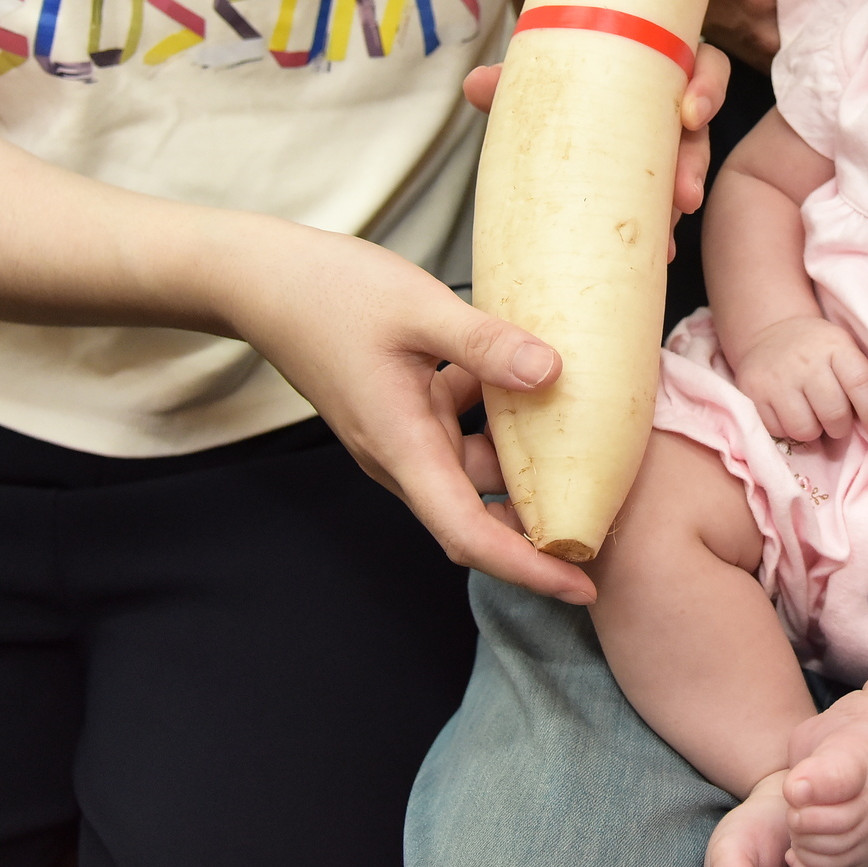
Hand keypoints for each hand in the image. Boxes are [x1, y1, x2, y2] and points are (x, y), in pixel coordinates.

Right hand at [220, 224, 594, 604]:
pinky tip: (532, 374)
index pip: (468, 535)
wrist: (259, 281)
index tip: (581, 585)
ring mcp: (399, 434)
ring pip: (473, 466)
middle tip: (608, 517)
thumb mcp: (418, 309)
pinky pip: (459, 428)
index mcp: (402, 447)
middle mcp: (400, 455)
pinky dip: (498, 416)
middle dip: (540, 524)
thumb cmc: (330, 293)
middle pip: (478, 513)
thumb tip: (553, 372)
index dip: (527, 568)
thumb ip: (485, 343)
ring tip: (588, 443)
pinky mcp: (400, 408)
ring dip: (524, 462)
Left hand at [464, 41, 731, 257]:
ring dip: (678, 202)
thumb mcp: (546, 77)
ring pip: (688, 172)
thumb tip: (476, 84)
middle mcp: (672, 104)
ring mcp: (669, 145)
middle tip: (685, 196)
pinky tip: (658, 254)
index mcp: (660, 66)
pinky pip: (669, 204)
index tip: (691, 114)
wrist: (558, 106)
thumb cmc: (567, 79)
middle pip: (700, 130)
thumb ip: (514, 78)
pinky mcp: (660, 179)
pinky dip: (662, 229)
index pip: (705, 66)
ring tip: (668, 240)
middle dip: (694, 163)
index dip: (707, 87)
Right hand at [729, 314, 867, 442]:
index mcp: (836, 346)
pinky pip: (778, 431)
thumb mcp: (844, 349)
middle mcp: (806, 361)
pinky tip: (790, 413)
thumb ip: (860, 381)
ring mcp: (778, 377)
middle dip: (840, 428)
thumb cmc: (817, 349)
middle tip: (837, 423)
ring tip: (812, 418)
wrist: (770, 331)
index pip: (861, 385)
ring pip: (805, 429)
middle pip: (834, 415)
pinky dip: (788, 430)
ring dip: (813, 432)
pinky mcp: (754, 391)